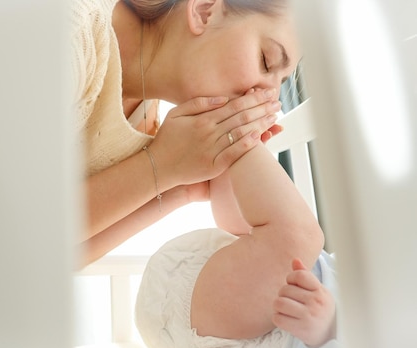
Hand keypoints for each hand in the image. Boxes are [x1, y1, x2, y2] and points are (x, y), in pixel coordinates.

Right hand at [148, 89, 281, 189]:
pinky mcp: (214, 166)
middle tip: (278, 102)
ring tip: (275, 117)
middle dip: (262, 108)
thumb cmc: (166, 140)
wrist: (157, 167)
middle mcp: (210, 133)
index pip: (234, 105)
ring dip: (260, 124)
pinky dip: (247, 145)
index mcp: (203, 119)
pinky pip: (234, 153)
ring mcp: (212, 150)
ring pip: (241, 133)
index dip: (253, 98)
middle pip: (242, 117)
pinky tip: (260, 137)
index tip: (267, 92)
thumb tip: (221, 98)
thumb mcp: (175, 114)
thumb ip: (197, 104)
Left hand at [272, 259, 336, 347]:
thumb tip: (295, 260)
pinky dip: (278, 318)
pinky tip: (286, 319)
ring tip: (287, 310)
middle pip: (284, 289)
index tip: (294, 285)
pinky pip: (277, 318)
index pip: (299, 275)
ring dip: (278, 306)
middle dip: (283, 294)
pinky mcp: (300, 329)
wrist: (330, 334)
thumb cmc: (320, 308)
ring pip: (278, 303)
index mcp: (320, 290)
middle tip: (291, 301)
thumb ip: (305, 275)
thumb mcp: (317, 290)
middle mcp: (316, 302)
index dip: (291, 278)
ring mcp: (308, 316)